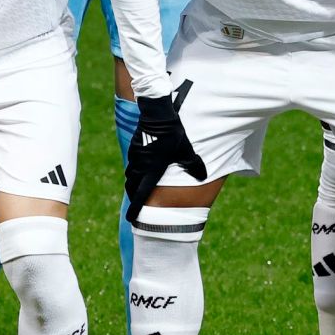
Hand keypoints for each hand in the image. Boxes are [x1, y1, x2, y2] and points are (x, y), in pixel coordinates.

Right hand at [126, 93, 205, 212]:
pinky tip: (142, 169)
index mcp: (151, 170)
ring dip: (134, 184)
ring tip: (139, 190)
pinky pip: (132, 165)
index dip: (136, 208)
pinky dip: (135, 172)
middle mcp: (140, 166)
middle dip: (135, 198)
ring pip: (130, 176)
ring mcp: (135, 157)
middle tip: (138, 206)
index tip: (132, 219)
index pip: (141, 195)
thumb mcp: (186, 150)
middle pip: (132, 187)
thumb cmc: (173, 134)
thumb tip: (203, 176)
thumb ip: (193, 165)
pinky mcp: (134, 148)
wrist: (157, 115)